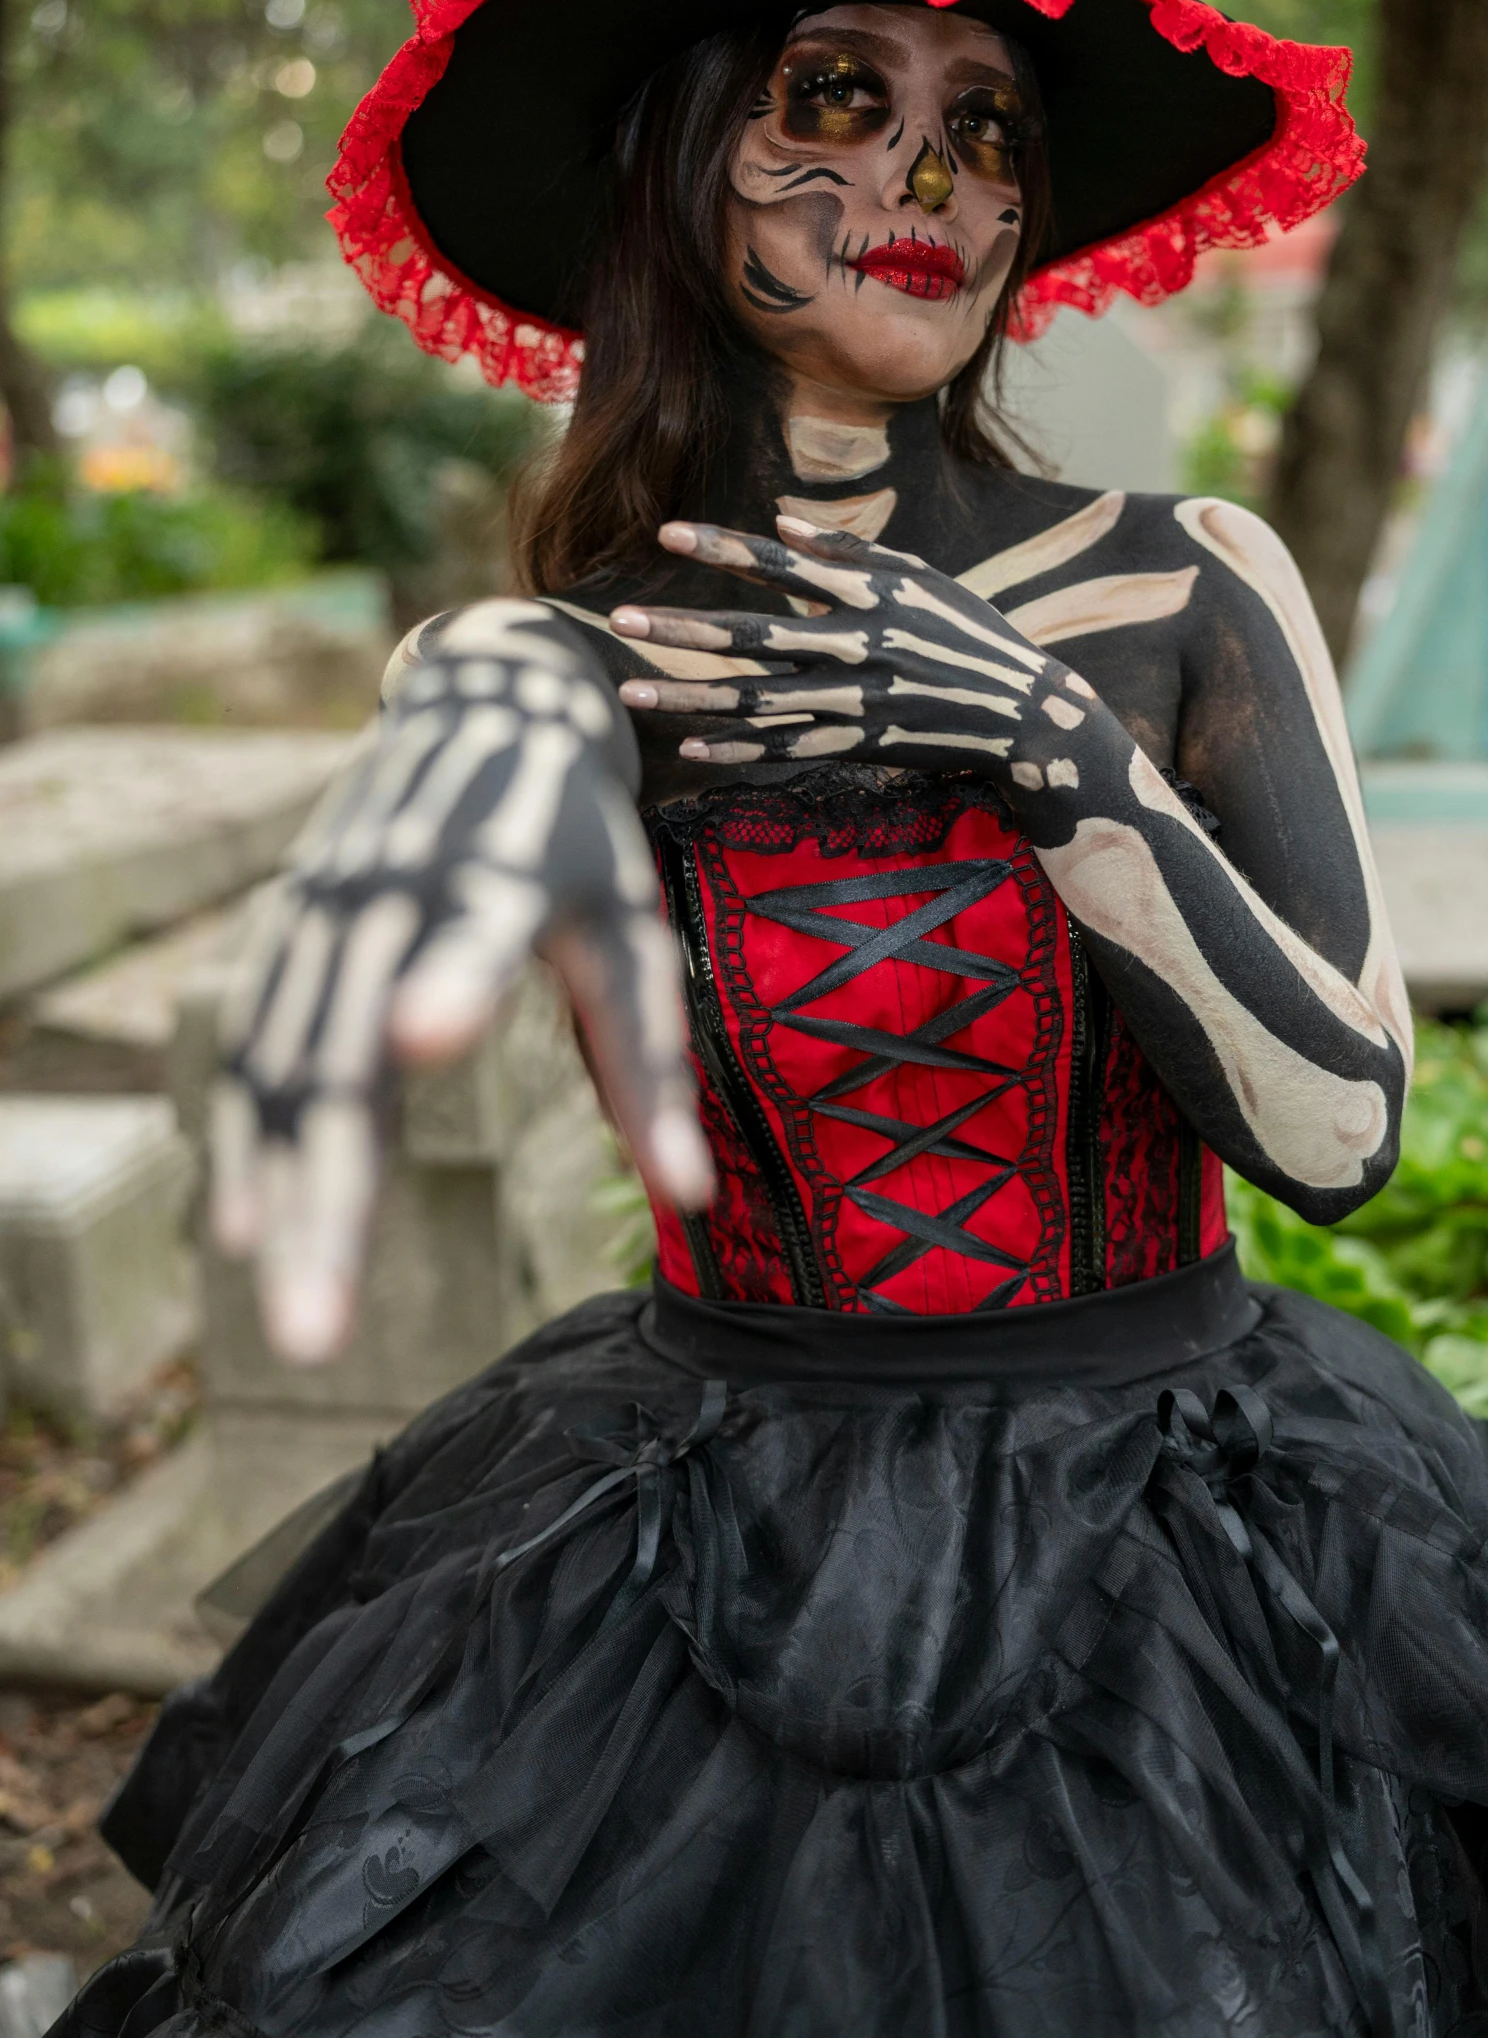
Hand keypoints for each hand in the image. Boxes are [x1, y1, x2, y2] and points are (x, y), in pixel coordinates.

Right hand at [210, 601, 711, 1364]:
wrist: (485, 699)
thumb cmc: (581, 839)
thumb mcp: (632, 927)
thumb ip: (648, 1061)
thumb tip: (692, 1202)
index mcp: (505, 870)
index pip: (481, 933)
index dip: (455, 981)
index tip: (426, 1042)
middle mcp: (397, 883)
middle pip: (349, 1060)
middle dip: (332, 1201)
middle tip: (318, 1338)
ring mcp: (327, 904)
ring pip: (286, 1067)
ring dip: (280, 1195)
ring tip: (294, 1320)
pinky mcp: (289, 921)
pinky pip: (255, 1041)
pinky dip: (245, 1135)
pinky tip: (245, 1227)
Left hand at [610, 515, 1102, 824]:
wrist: (1023, 713)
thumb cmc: (966, 632)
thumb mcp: (918, 578)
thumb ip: (848, 550)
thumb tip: (777, 520)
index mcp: (869, 595)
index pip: (780, 564)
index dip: (722, 546)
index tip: (667, 531)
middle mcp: (855, 647)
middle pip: (751, 637)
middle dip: (683, 629)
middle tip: (623, 619)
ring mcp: (854, 702)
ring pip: (754, 701)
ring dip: (689, 696)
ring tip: (631, 691)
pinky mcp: (857, 744)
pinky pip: (784, 749)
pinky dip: (737, 749)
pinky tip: (690, 745)